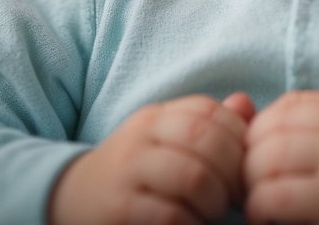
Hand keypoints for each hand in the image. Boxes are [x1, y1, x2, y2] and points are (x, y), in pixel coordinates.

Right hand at [49, 92, 255, 224]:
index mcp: (157, 116)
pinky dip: (193, 223)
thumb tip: (246, 105)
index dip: (239, 139)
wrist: (72, 199)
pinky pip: (172, 215)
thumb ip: (210, 124)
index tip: (244, 167)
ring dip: (215, 201)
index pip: (210, 111)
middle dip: (232, 172)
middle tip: (235, 196)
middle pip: (206, 139)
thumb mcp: (167, 140)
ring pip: (193, 176)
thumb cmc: (137, 171)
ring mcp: (127, 171)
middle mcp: (141, 136)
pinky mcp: (119, 209)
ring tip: (212, 212)